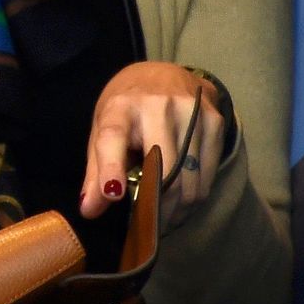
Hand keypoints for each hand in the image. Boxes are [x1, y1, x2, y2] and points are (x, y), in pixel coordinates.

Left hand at [78, 62, 226, 231]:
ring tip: (165, 219)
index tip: (112, 195)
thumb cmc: (126, 110)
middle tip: (148, 228)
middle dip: (156, 209)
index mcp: (120, 107)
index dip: (111, 167)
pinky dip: (195, 196)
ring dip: (178, 209)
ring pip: (189, 178)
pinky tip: (183, 201)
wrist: (164, 74)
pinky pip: (208, 174)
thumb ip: (96, 172)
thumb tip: (89, 210)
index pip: (113, 137)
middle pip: (162, 169)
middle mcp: (156, 104)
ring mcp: (190, 111)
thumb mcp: (103, 130)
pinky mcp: (214, 120)